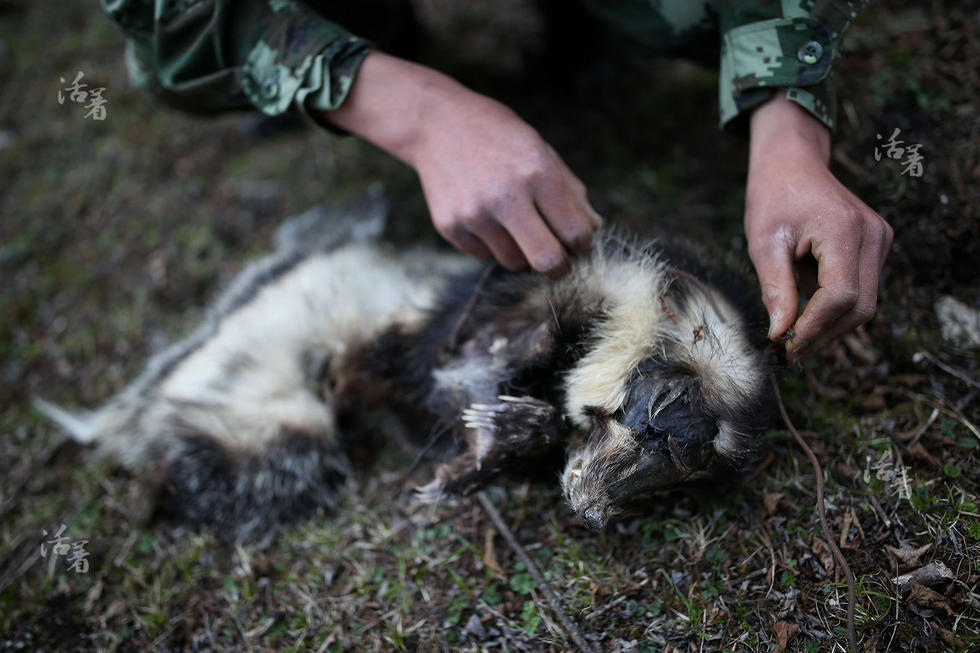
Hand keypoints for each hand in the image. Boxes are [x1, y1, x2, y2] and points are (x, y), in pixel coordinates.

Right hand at [322, 52, 600, 276]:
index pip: (575, 233)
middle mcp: (506, 197)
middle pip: (546, 261)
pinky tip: (485, 216)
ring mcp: (474, 214)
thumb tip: (592, 229)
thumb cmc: (498, 135)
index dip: (583, 244)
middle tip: (559, 262)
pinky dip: (492, 244)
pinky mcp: (450, 226)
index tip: (578, 243)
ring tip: (515, 226)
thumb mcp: (541, 150)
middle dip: (560, 267)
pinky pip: (484, 255)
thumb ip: (571, 191)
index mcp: (537, 173)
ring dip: (522, 252)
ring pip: (514, 262)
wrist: (436, 124)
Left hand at [745, 95, 892, 360]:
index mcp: (843, 229)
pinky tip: (806, 314)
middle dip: (824, 334)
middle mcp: (872, 235)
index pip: (839, 295)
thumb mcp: (763, 243)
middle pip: (859, 306)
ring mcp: (881, 239)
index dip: (813, 327)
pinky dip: (835, 308)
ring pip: (865, 302)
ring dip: (830, 325)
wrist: (792, 163)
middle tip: (790, 353)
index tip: (785, 346)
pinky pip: (862, 288)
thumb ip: (775, 288)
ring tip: (794, 338)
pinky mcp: (878, 244)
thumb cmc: (773, 197)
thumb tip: (780, 333)